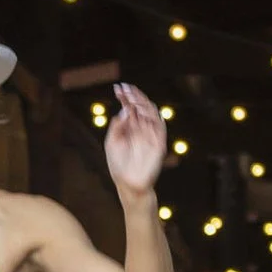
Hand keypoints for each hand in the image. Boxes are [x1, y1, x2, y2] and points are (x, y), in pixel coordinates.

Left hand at [103, 82, 166, 196]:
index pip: (130, 108)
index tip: (118, 88)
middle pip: (140, 108)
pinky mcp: (158, 144)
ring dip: (143, 104)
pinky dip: (154, 117)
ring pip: (150, 114)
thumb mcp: (112, 142)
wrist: (127, 184)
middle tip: (125, 89)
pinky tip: (145, 109)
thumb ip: (117, 126)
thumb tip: (125, 110)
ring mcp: (150, 136)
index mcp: (130, 128)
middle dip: (133, 97)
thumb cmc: (118, 165)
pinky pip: (160, 127)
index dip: (125, 97)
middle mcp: (141, 129)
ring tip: (133, 97)